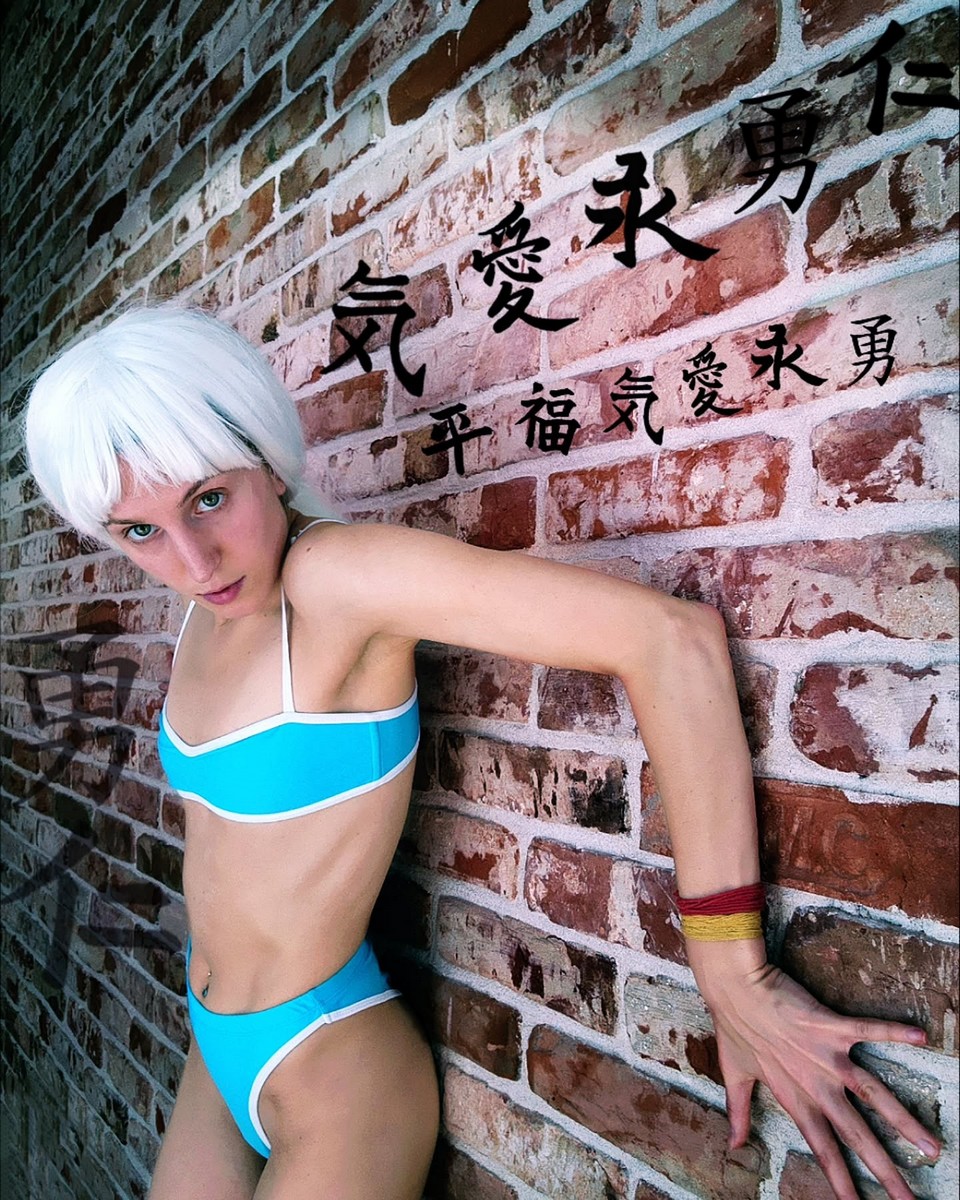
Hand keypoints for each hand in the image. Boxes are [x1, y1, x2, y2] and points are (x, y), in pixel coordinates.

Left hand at [687, 940, 940, 1199]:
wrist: (734, 986)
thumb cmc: (733, 1025)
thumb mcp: (734, 1074)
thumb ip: (739, 1112)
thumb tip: (734, 1144)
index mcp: (795, 1098)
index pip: (823, 1148)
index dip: (840, 1179)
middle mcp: (816, 1084)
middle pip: (857, 1135)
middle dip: (884, 1169)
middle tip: (909, 1198)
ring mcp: (826, 1057)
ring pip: (874, 1096)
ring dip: (904, 1122)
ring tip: (932, 1147)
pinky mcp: (831, 1026)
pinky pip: (868, 1030)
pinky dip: (893, 1031)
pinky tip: (920, 1036)